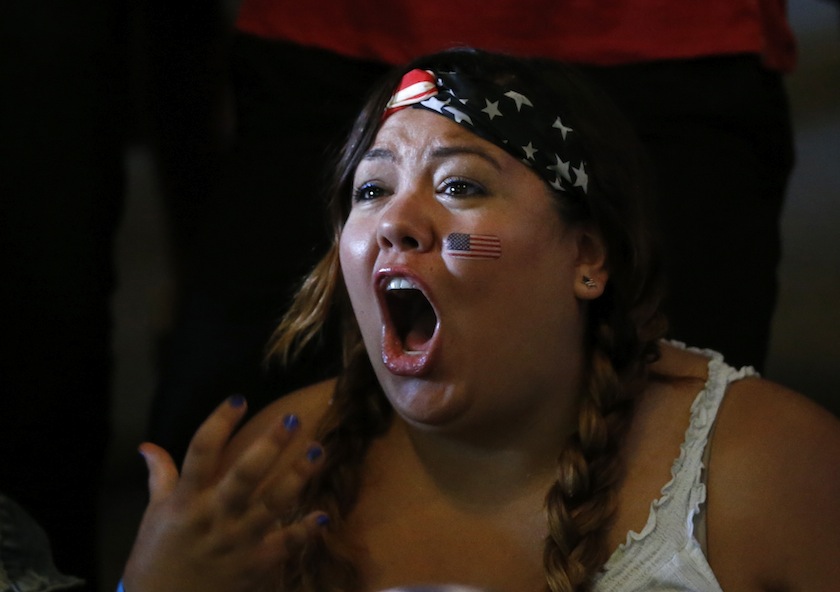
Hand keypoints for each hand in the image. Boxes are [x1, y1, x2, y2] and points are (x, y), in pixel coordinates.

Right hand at [122, 396, 326, 591]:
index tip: (238, 400)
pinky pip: (285, 545)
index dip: (219, 424)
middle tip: (292, 420)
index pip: (201, 453)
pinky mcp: (254, 565)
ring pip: (272, 505)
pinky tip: (323, 515)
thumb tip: (147, 445)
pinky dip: (305, 531)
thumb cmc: (156, 558)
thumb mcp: (154, 516)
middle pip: (244, 476)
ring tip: (318, 450)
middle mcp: (213, 517)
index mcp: (185, 501)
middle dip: (270, 446)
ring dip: (297, 477)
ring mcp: (236, 542)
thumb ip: (160, 477)